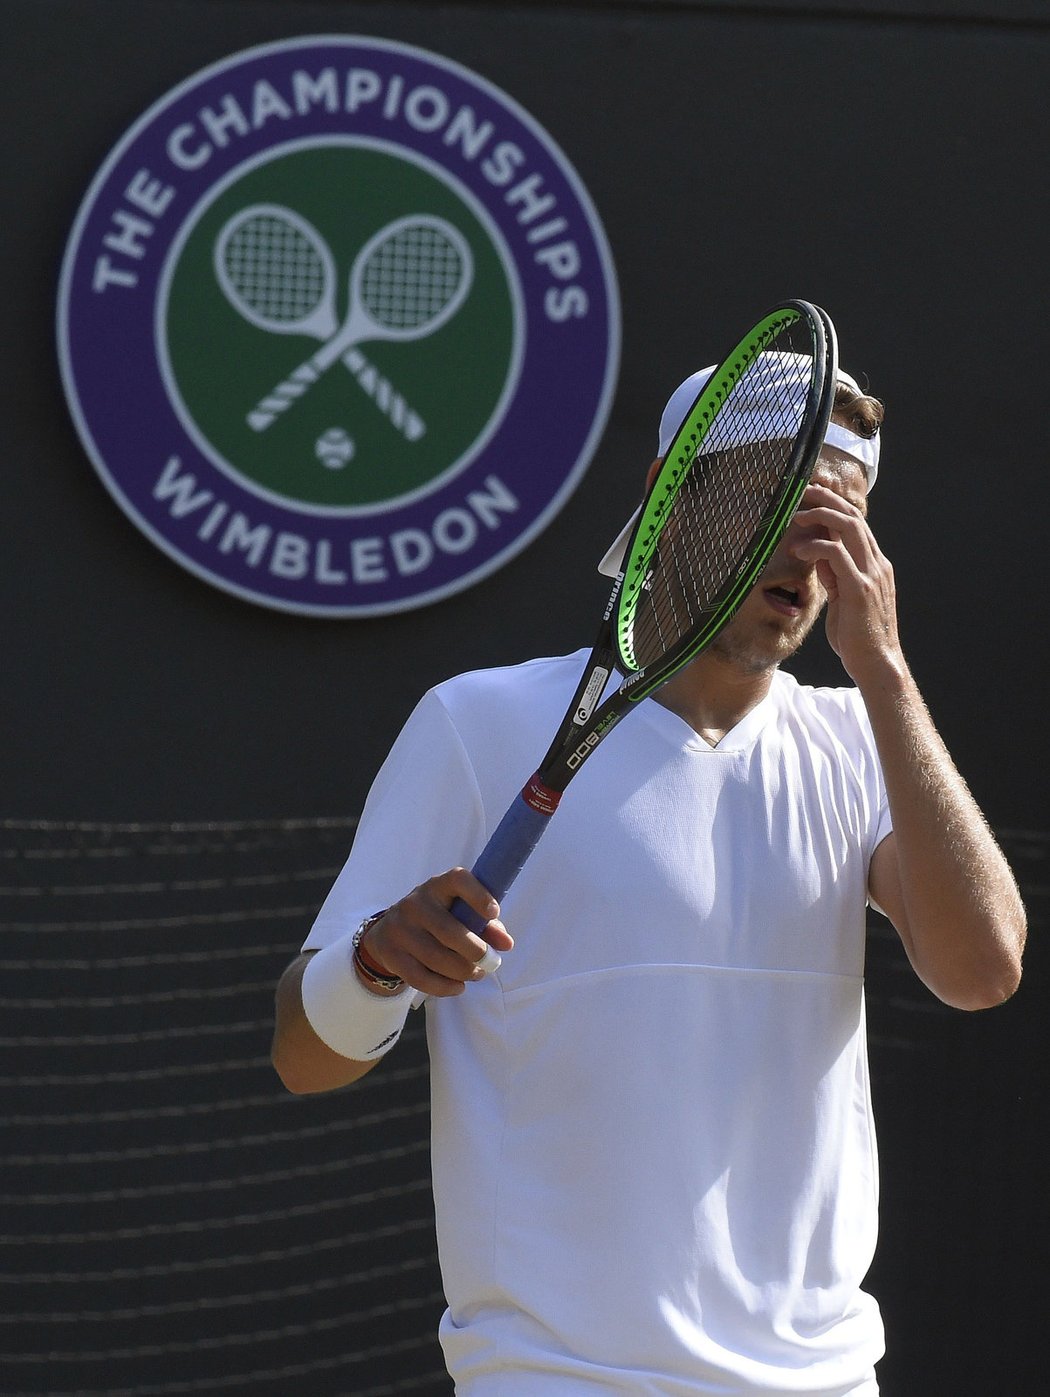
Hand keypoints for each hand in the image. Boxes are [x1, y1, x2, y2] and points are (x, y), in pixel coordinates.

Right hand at [362, 869, 512, 996]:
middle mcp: (415, 903)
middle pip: (449, 930)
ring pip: (436, 958)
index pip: (457, 879)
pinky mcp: (390, 953)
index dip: (478, 895)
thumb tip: (506, 944)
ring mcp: (399, 928)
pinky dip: (444, 987)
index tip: (494, 912)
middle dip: (476, 951)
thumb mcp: (460, 913)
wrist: (390, 933)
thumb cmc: (439, 920)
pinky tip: (458, 986)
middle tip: (490, 962)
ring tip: (476, 974)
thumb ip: (486, 924)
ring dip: (463, 971)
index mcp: (438, 886)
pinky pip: (420, 977)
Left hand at [788, 483, 903, 685]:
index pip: (857, 525)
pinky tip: (799, 551)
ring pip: (848, 528)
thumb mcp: (843, 601)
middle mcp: (877, 565)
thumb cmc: (858, 637)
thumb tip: (819, 558)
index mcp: (875, 566)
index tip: (812, 498)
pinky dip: (816, 546)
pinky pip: (837, 555)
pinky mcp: (859, 589)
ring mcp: (871, 575)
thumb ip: (835, 577)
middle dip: (826, 500)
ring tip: (795, 516)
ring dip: (820, 516)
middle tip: (801, 493)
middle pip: (853, 517)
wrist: (877, 663)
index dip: (835, 507)